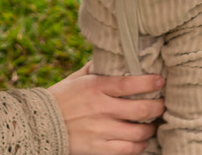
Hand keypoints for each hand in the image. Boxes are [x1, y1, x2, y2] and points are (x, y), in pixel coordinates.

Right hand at [47, 63, 163, 154]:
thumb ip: (96, 68)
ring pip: (139, 132)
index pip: (130, 84)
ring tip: (152, 125)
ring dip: (151, 129)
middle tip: (161, 105)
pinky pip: (128, 150)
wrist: (39, 124)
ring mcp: (101, 130)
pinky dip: (140, 146)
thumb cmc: (61, 98)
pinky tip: (141, 141)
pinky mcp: (98, 148)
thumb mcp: (77, 78)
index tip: (160, 81)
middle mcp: (101, 108)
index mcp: (96, 87)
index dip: (150, 83)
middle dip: (158, 107)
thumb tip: (113, 55)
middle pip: (141, 110)